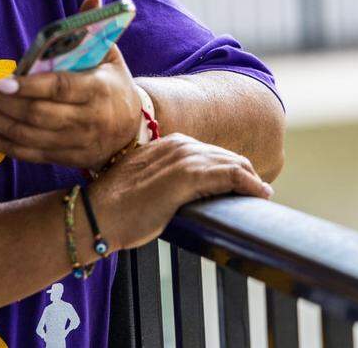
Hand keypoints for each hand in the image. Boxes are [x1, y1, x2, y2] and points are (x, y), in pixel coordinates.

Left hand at [0, 0, 142, 170]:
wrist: (132, 131)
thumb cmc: (114, 85)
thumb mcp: (110, 55)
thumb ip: (93, 28)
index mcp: (98, 90)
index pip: (59, 88)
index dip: (28, 87)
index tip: (1, 80)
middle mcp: (86, 120)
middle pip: (37, 115)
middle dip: (2, 101)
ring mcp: (74, 143)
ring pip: (27, 137)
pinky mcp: (63, 159)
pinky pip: (25, 154)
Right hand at [89, 132, 273, 251]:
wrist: (97, 213)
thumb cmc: (115, 206)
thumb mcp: (142, 181)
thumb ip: (163, 178)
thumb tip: (176, 195)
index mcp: (167, 143)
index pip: (208, 152)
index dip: (228, 166)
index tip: (240, 183)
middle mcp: (178, 145)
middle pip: (224, 155)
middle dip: (244, 171)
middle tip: (257, 190)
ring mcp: (184, 159)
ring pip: (231, 162)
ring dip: (250, 178)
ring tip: (260, 193)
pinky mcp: (188, 177)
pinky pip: (231, 175)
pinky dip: (249, 183)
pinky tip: (259, 194)